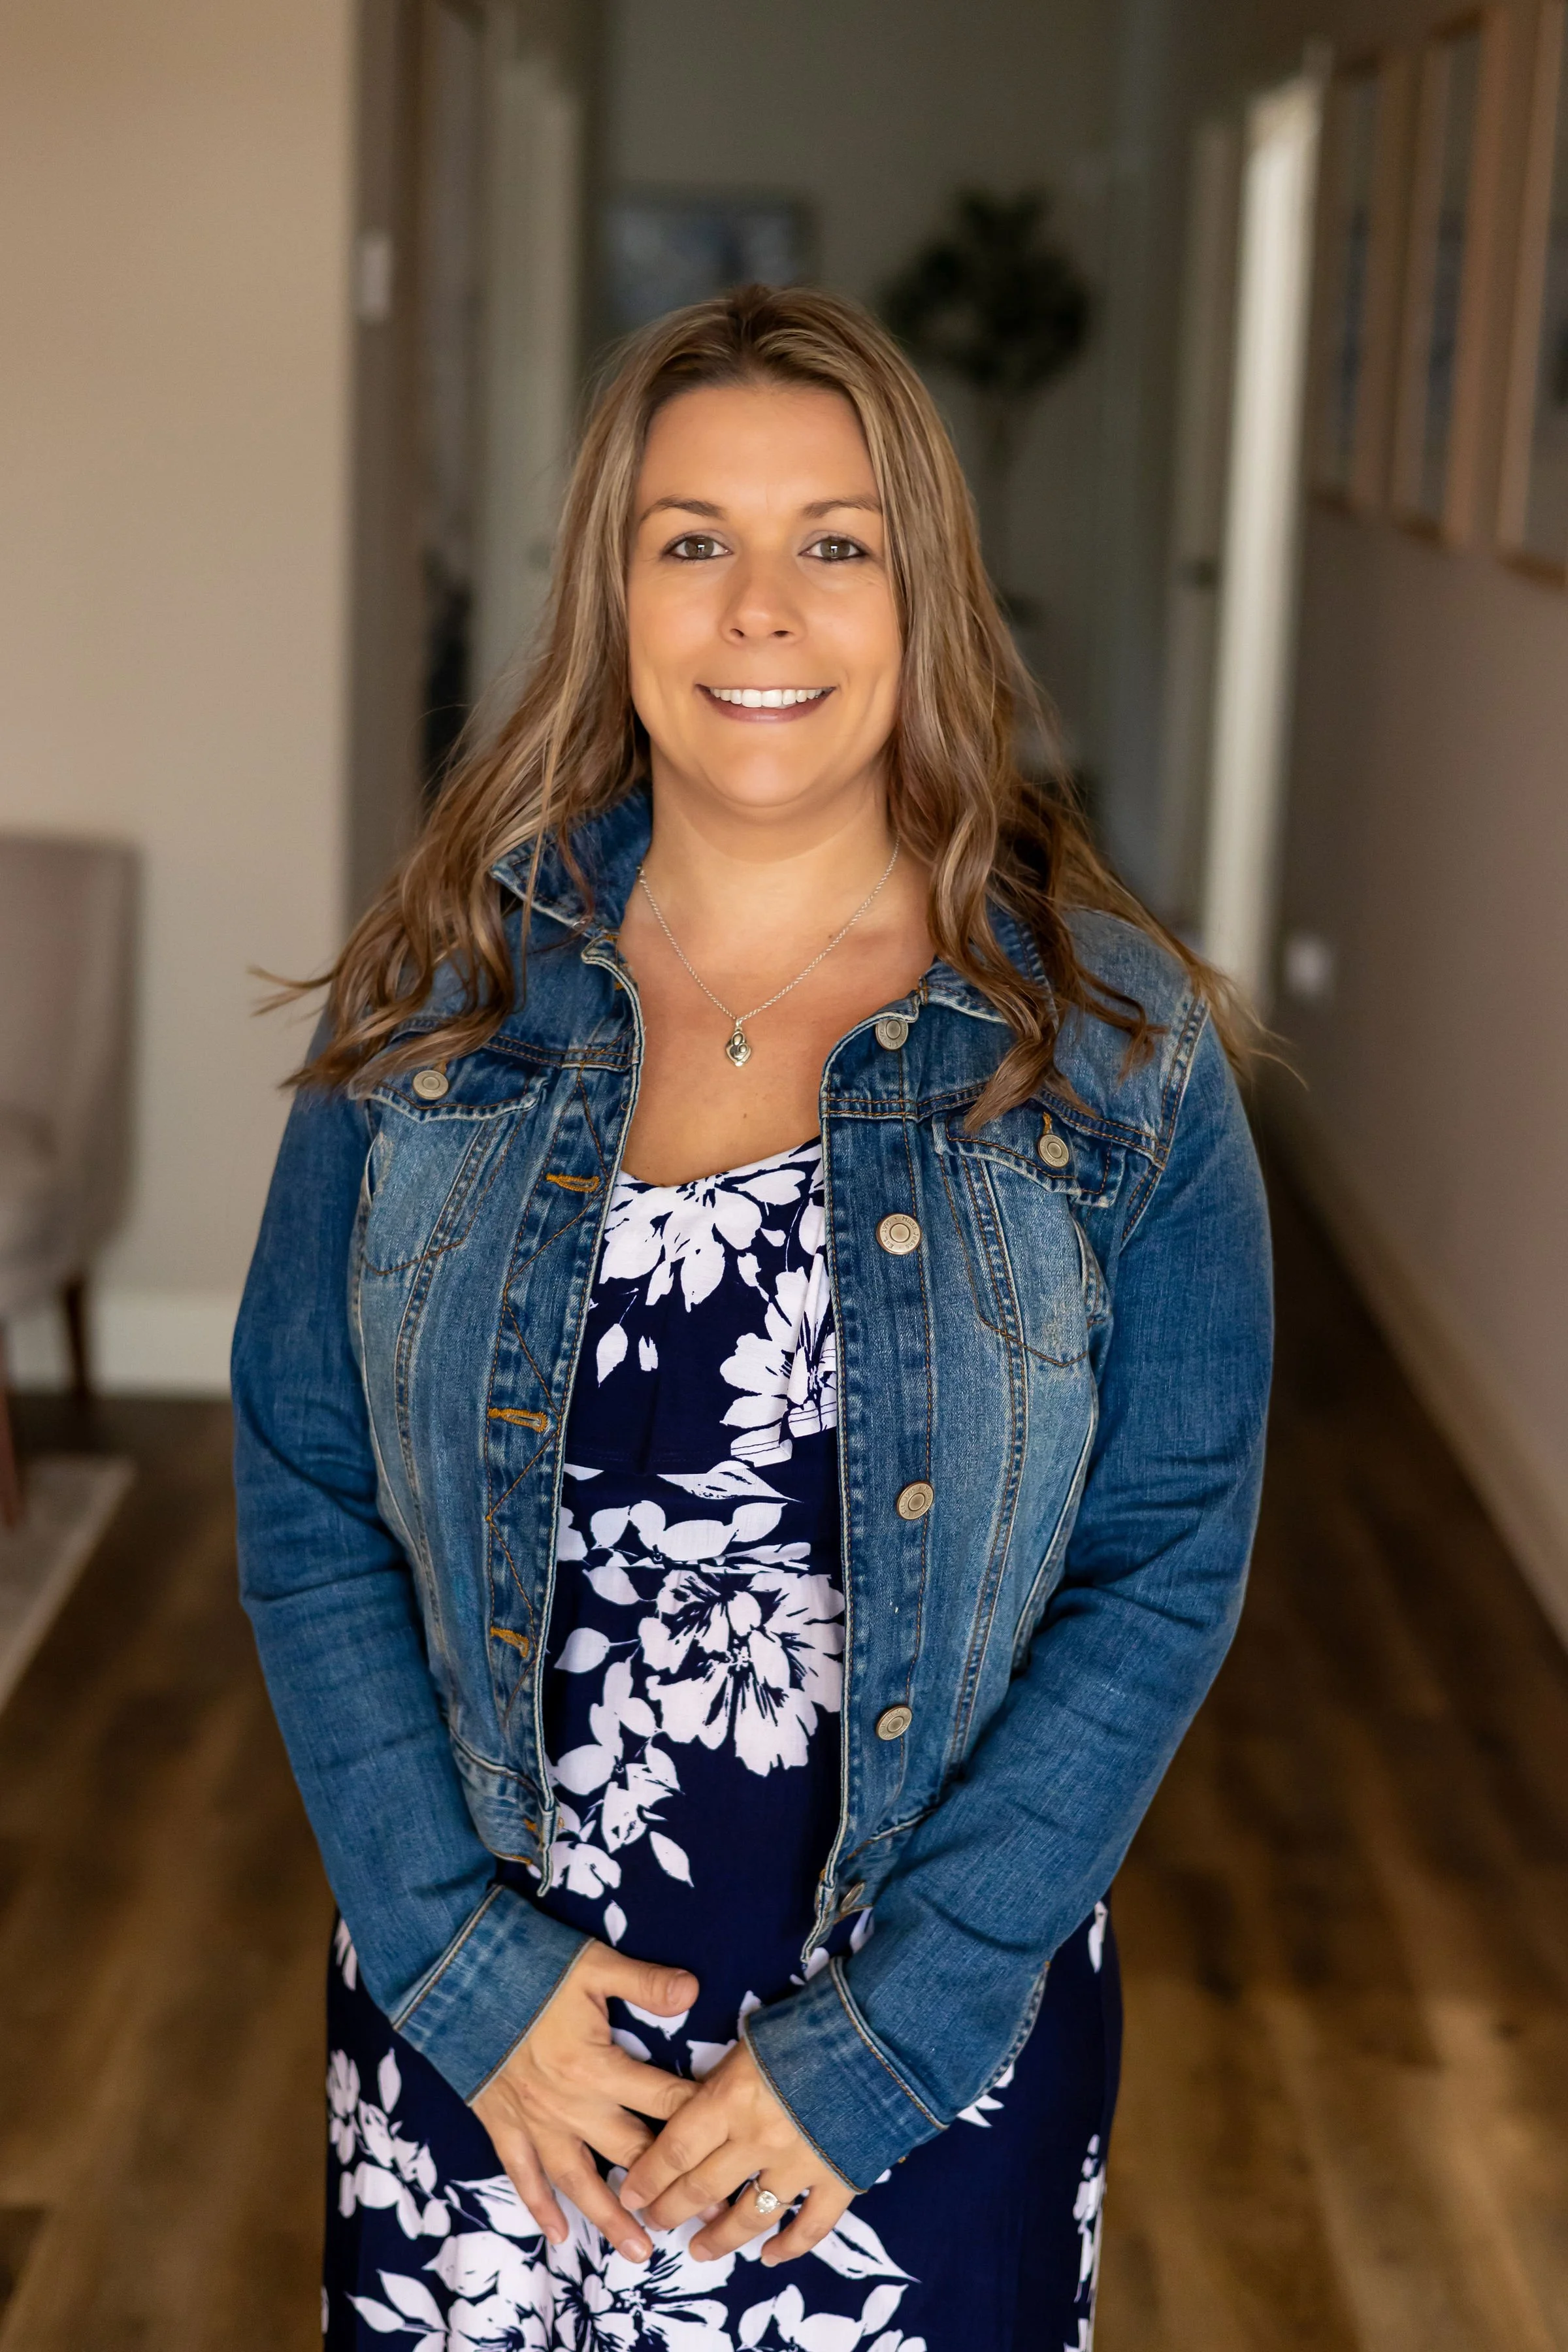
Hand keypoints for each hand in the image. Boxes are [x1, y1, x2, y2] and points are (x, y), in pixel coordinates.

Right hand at [471, 1941, 698, 2263]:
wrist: (453, 1980)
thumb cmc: (527, 1968)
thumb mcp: (592, 1964)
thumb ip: (643, 1982)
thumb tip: (694, 1990)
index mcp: (598, 2067)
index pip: (663, 2099)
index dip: (699, 2119)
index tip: (731, 2144)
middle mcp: (570, 2106)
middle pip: (629, 2154)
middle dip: (670, 2186)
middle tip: (705, 2217)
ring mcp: (535, 2122)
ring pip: (578, 2181)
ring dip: (610, 2218)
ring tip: (640, 2252)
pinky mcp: (502, 2125)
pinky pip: (522, 2176)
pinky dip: (539, 2208)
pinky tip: (559, 2236)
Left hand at [619, 2037, 853, 2265]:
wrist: (880, 2032)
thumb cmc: (806, 2026)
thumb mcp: (748, 2042)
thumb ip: (721, 2084)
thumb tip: (695, 2112)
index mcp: (729, 2100)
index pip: (674, 2151)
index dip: (647, 2178)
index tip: (630, 2195)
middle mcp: (757, 2140)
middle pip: (701, 2188)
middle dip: (671, 2210)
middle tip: (655, 2223)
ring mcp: (799, 2165)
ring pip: (750, 2216)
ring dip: (719, 2238)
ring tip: (699, 2251)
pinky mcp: (840, 2178)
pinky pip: (811, 2227)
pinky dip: (789, 2247)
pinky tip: (768, 2256)